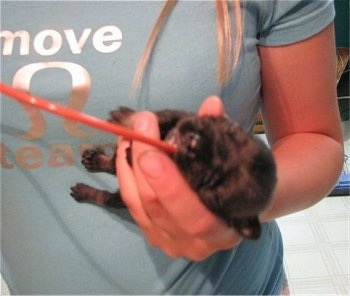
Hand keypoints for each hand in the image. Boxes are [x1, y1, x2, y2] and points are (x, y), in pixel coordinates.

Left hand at [116, 96, 241, 260]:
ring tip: (127, 135)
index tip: (152, 144)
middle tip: (138, 127)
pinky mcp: (154, 235)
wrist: (234, 211)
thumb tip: (211, 103)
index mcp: (224, 230)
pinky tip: (126, 154)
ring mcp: (171, 242)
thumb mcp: (234, 163)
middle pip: (156, 207)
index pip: (193, 216)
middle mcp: (196, 244)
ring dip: (127, 167)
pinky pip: (131, 206)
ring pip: (138, 206)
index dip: (169, 184)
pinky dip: (125, 177)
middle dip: (141, 163)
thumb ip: (222, 134)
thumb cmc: (234, 184)